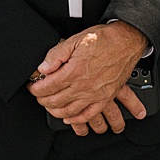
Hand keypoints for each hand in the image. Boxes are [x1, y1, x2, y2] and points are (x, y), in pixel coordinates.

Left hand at [29, 22, 147, 134]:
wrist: (126, 42)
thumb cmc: (104, 39)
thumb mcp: (75, 40)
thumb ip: (56, 54)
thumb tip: (43, 68)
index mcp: (74, 71)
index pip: (48, 86)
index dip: (36, 88)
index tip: (32, 87)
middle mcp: (84, 86)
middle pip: (55, 100)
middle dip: (42, 100)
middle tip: (38, 96)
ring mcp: (95, 94)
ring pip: (69, 111)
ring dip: (55, 111)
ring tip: (49, 106)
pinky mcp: (105, 98)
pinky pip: (88, 115)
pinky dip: (76, 120)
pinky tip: (69, 117)